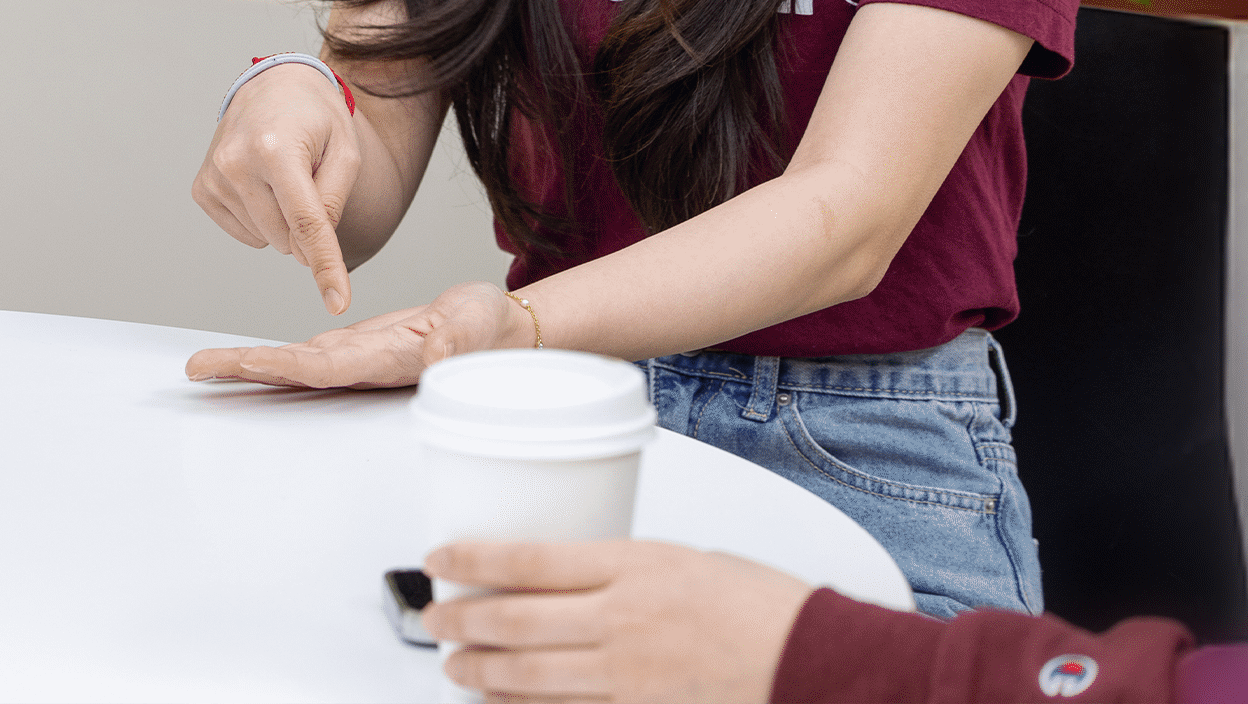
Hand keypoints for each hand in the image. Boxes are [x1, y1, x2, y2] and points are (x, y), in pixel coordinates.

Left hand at [182, 279, 522, 388]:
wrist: (499, 330)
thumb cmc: (492, 330)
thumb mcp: (479, 327)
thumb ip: (459, 342)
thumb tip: (439, 357)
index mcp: (385, 363)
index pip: (323, 367)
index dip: (282, 366)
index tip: (244, 365)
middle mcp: (361, 368)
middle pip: (294, 371)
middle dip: (245, 371)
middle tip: (196, 371)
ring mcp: (355, 361)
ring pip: (294, 365)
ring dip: (249, 366)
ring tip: (203, 367)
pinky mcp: (355, 349)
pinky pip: (305, 355)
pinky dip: (273, 357)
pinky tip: (245, 360)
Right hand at [193, 54, 367, 312]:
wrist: (274, 85)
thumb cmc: (315, 117)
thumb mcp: (346, 151)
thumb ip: (334, 202)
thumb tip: (312, 252)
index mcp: (275, 149)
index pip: (306, 223)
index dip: (326, 267)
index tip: (337, 302)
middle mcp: (236, 163)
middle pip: (288, 238)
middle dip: (308, 226)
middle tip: (310, 181)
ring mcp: (214, 177)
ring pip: (266, 239)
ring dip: (284, 220)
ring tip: (284, 176)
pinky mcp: (203, 189)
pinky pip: (244, 233)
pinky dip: (262, 219)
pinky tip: (263, 186)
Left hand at [418, 538, 807, 703]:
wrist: (812, 661)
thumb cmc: (764, 608)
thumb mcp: (685, 562)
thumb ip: (624, 574)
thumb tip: (568, 585)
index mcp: (635, 564)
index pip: (528, 559)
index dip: (471, 560)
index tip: (440, 558)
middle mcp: (623, 618)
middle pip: (514, 618)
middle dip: (461, 619)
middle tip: (435, 617)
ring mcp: (628, 672)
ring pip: (528, 672)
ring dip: (480, 669)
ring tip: (455, 664)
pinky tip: (501, 701)